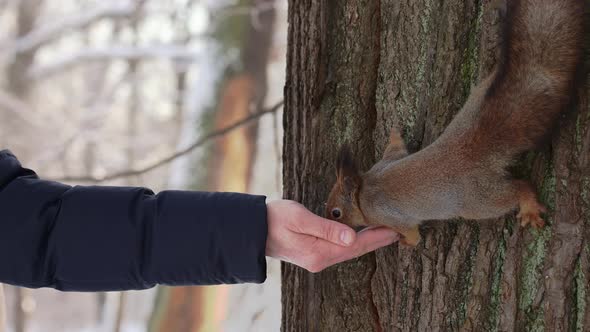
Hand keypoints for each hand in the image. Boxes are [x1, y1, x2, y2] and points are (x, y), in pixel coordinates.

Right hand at [265, 200, 398, 271]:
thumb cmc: (274, 219)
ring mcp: (316, 258)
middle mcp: (320, 260)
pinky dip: (353, 241)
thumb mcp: (300, 218)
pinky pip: (339, 248)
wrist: (253, 229)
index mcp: (318, 253)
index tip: (394, 230)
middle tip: (398, 230)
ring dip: (367, 241)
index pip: (355, 245)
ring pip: (348, 250)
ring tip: (385, 231)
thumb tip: (352, 237)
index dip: (376, 237)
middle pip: (355, 250)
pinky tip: (361, 234)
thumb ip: (327, 228)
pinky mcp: (313, 253)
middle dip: (376, 240)